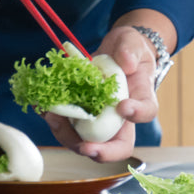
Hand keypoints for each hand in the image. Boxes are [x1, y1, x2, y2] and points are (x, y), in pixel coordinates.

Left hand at [44, 25, 158, 161]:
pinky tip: (46, 111)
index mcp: (140, 97)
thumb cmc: (127, 49)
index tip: (123, 107)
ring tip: (54, 119)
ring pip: (90, 143)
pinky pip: (70, 129)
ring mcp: (101, 120)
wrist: (113, 53)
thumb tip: (125, 62)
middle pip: (119, 146)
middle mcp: (122, 117)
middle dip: (103, 152)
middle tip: (87, 148)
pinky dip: (57, 124)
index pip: (146, 111)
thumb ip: (129, 49)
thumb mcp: (131, 41)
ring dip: (71, 139)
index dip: (137, 114)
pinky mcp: (81, 116)